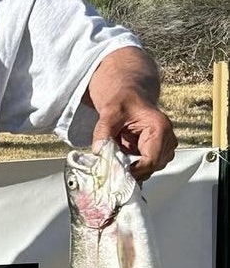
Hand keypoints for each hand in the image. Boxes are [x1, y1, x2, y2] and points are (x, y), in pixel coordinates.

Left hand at [85, 47, 177, 180]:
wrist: (128, 95)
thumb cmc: (123, 100)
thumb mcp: (109, 112)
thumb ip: (103, 132)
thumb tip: (99, 152)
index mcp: (160, 129)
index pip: (152, 161)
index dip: (134, 171)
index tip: (115, 172)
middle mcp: (168, 140)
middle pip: (152, 168)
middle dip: (131, 170)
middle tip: (111, 166)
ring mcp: (164, 147)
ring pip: (148, 169)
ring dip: (131, 167)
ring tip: (115, 156)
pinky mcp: (156, 151)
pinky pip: (144, 166)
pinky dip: (131, 165)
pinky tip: (119, 156)